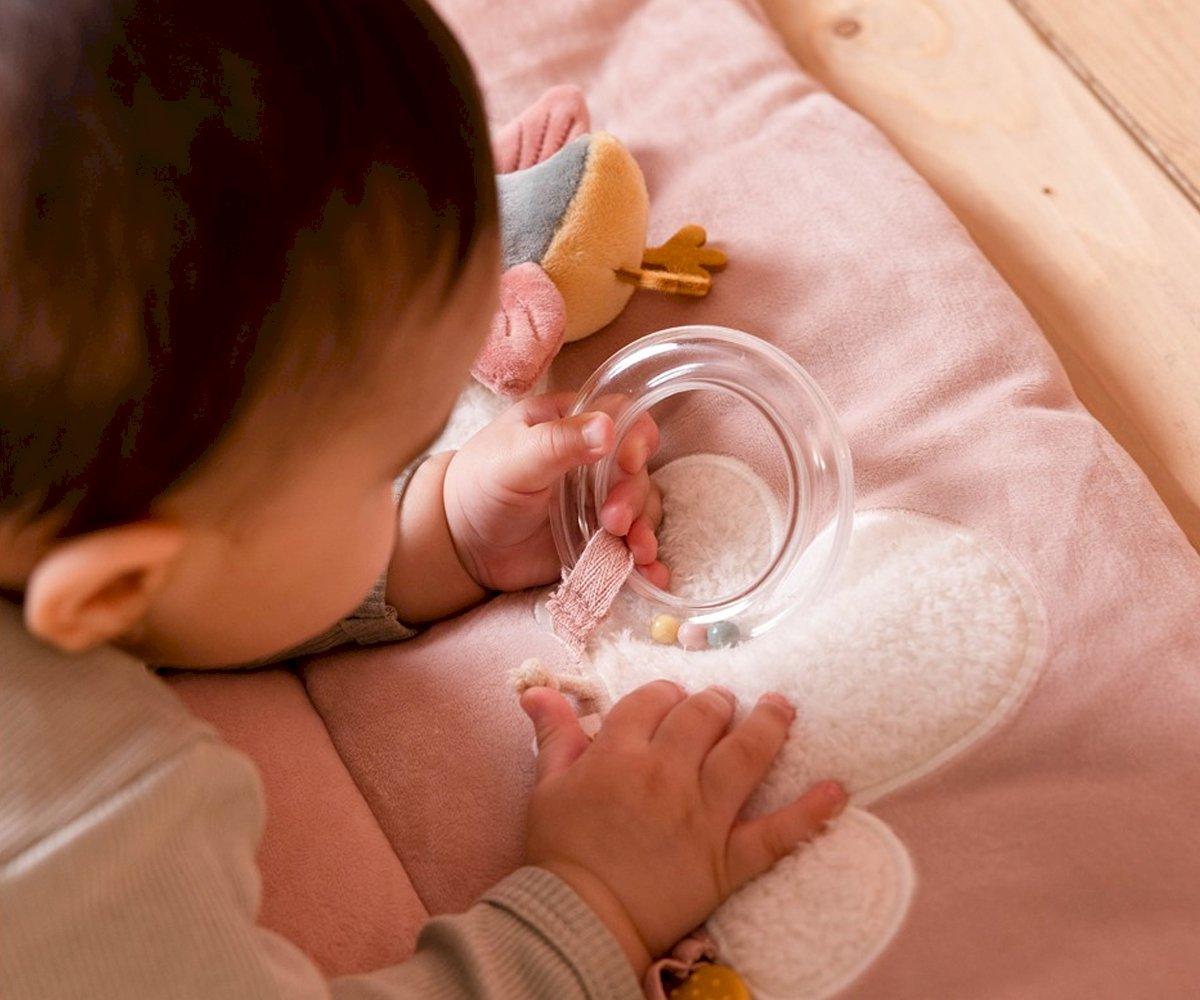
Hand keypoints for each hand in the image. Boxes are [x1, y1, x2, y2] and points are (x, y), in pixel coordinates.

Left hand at [443, 392, 667, 592]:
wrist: (460, 544)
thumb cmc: (479, 485)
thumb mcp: (514, 457)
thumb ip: (558, 442)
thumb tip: (608, 427)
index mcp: (571, 425)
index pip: (623, 417)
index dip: (636, 437)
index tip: (628, 462)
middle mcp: (592, 461)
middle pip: (638, 470)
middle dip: (633, 497)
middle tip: (611, 520)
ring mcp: (597, 501)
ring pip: (642, 510)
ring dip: (646, 530)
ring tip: (635, 552)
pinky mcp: (597, 539)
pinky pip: (631, 547)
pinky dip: (647, 563)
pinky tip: (652, 577)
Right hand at [519, 682, 847, 973]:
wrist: (578, 920)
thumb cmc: (559, 853)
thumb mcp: (547, 786)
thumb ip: (554, 733)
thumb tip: (538, 690)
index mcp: (620, 753)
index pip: (654, 699)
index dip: (665, 694)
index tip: (670, 700)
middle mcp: (667, 773)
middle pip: (704, 715)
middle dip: (716, 703)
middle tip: (722, 704)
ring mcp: (703, 814)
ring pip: (747, 754)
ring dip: (769, 723)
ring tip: (782, 707)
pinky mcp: (727, 858)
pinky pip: (779, 833)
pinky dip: (812, 812)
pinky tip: (838, 791)